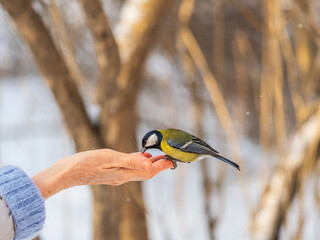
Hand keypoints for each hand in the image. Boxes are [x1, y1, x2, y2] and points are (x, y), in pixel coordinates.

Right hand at [32, 149, 172, 198]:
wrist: (67, 173)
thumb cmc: (86, 163)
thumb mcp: (109, 158)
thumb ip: (130, 161)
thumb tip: (150, 163)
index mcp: (124, 174)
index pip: (148, 171)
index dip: (161, 166)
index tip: (172, 160)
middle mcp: (122, 177)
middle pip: (145, 173)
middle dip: (158, 166)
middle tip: (169, 158)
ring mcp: (116, 176)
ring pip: (138, 171)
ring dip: (149, 164)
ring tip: (159, 157)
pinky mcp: (110, 173)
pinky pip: (129, 169)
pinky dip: (138, 163)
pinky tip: (138, 156)